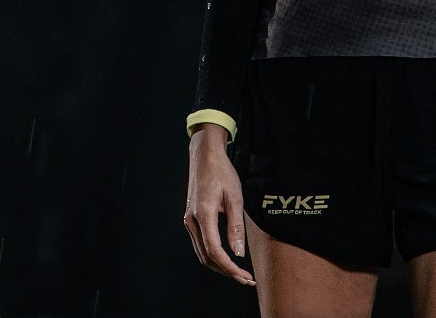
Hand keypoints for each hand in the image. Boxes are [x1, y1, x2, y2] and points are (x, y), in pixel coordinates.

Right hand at [183, 126, 255, 285]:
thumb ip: (236, 226)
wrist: (204, 156)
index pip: (215, 251)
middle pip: (206, 257)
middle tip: (246, 279)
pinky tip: (227, 257)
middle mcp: (192, 221)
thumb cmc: (222, 173)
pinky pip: (200, 244)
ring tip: (239, 272)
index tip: (244, 276)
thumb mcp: (235, 197)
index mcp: (203, 215)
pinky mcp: (190, 219)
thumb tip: (238, 253)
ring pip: (202, 253)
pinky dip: (213, 256)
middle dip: (226, 271)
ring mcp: (189, 221)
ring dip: (219, 266)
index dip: (229, 268)